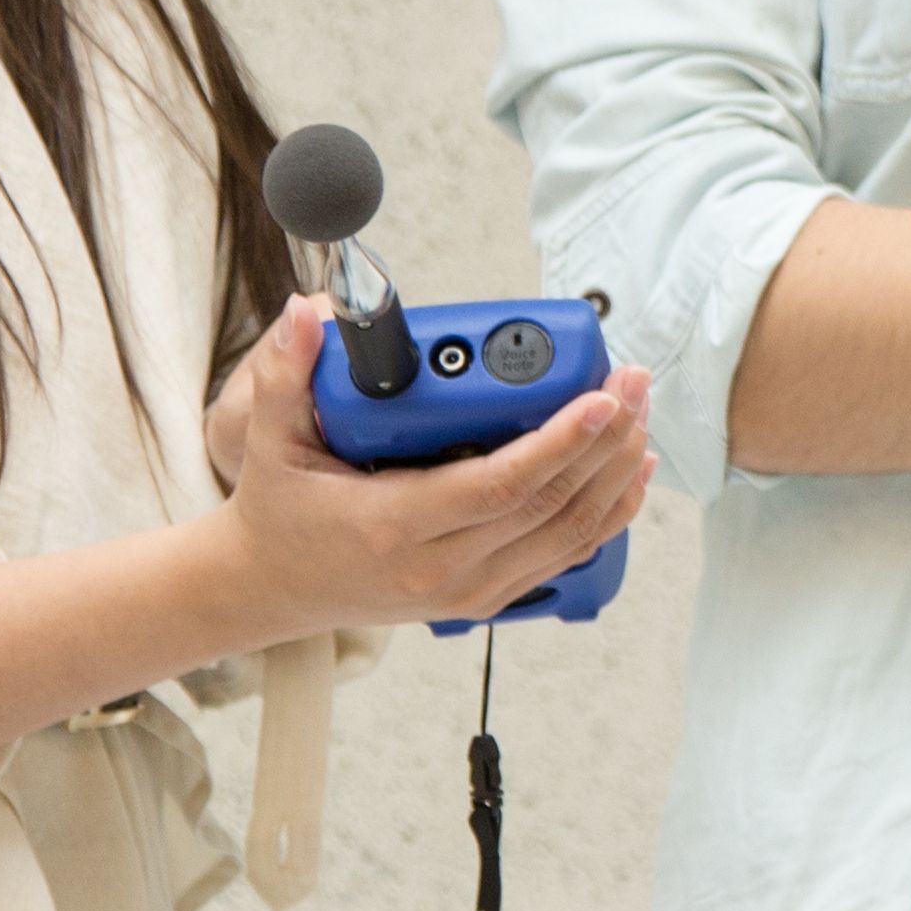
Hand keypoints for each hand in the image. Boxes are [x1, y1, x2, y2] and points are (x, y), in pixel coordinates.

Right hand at [210, 296, 659, 635]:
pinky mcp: (485, 598)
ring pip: (568, 534)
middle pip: (550, 506)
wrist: (273, 588)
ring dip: (616, 475)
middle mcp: (441, 569)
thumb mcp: (268, 441)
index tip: (600, 399)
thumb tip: (309, 311)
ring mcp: (468, 591)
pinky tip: (631, 471)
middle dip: (605, 443)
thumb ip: (285, 373)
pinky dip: (608, 514)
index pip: (499, 487)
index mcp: (394, 527)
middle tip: (635, 384)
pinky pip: (563, 554)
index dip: (558, 443)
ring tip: (642, 415)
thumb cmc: (280, 510)